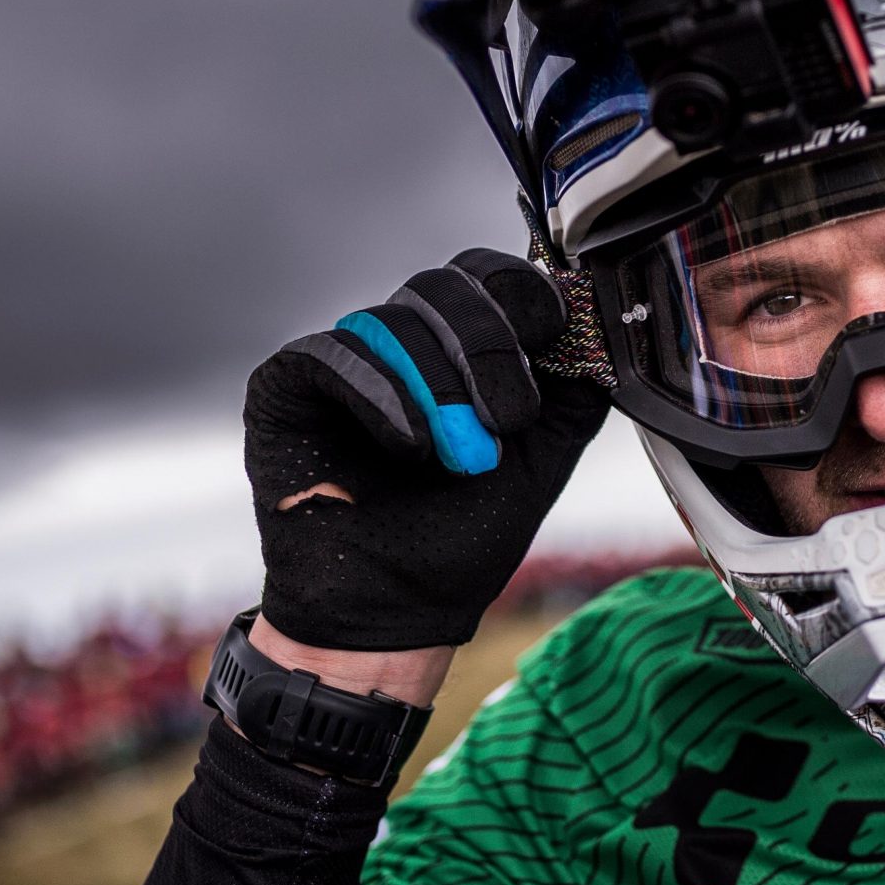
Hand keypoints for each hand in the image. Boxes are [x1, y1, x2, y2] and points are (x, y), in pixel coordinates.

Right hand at [244, 249, 608, 653]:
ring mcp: (341, 360)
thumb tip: (598, 323)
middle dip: (488, 347)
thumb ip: (574, 390)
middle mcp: (399, 342)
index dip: (525, 297)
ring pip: (391, 320)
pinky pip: (331, 354)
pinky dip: (379, 395)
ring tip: (456, 457)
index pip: (489, 275)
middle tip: (507, 418)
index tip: (551, 339)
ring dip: (438, 387)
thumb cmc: (462, 537)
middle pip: (443, 284)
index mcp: (459, 348)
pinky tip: (408, 448)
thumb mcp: (543, 457)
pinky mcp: (285, 386)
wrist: (397, 609)